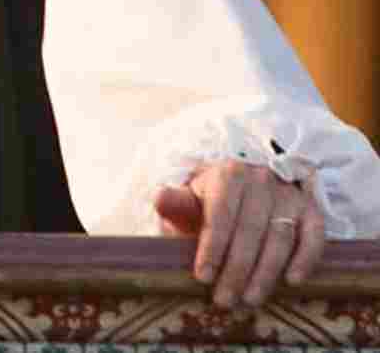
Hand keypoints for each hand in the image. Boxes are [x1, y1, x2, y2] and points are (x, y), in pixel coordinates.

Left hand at [154, 159, 324, 307]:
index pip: (220, 214)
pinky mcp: (310, 209)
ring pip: (280, 237)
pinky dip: (305, 259)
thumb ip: (177, 203)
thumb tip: (160, 198)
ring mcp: (288, 194)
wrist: (243, 187)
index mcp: (227, 174)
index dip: (212, 248)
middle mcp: (260, 179)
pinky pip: (314, 236)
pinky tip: (291, 281)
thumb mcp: (190, 199)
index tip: (203, 278)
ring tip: (250, 299)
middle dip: (236, 270)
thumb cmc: (210, 200)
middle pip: (250, 230)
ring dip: (265, 273)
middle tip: (224, 299)